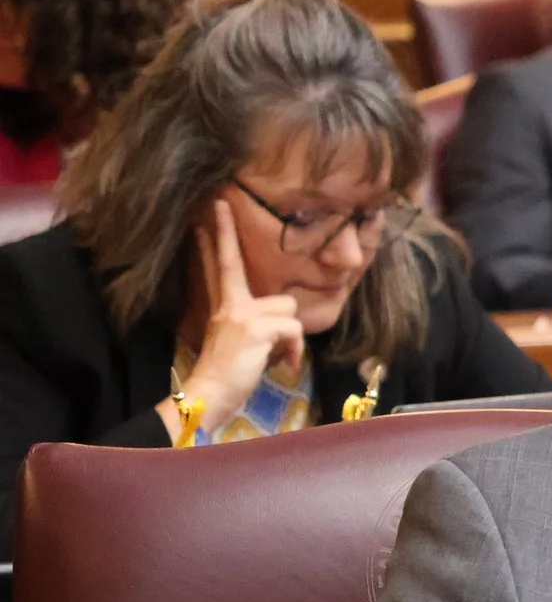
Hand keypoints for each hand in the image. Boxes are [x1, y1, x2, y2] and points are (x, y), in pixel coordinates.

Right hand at [165, 200, 303, 436]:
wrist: (211, 395)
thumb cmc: (229, 375)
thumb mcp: (242, 343)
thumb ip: (256, 324)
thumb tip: (282, 321)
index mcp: (224, 307)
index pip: (220, 269)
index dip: (214, 242)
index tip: (206, 217)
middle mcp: (230, 306)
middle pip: (243, 274)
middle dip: (233, 246)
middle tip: (220, 206)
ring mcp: (241, 315)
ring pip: (288, 309)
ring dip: (291, 335)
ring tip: (279, 355)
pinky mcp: (255, 329)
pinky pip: (293, 330)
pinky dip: (295, 350)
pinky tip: (286, 364)